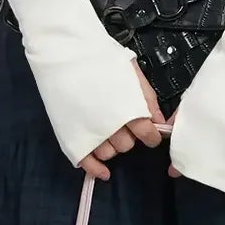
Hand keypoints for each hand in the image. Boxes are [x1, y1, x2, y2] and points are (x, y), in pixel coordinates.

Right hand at [77, 59, 165, 180]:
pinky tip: (103, 173)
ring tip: (105, 130)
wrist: (65, 51)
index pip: (148, 137)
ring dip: (111, 146)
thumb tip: (160, 121)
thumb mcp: (131, 74)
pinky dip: (96, 170)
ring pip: (109, 154)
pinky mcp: (72, 137)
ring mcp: (91, 134)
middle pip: (128, 146)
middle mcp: (112, 128)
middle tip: (121, 122)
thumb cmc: (100, 58)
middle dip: (128, 136)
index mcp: (131, 112)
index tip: (148, 133)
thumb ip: (147, 100)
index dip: (151, 136)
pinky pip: (87, 162)